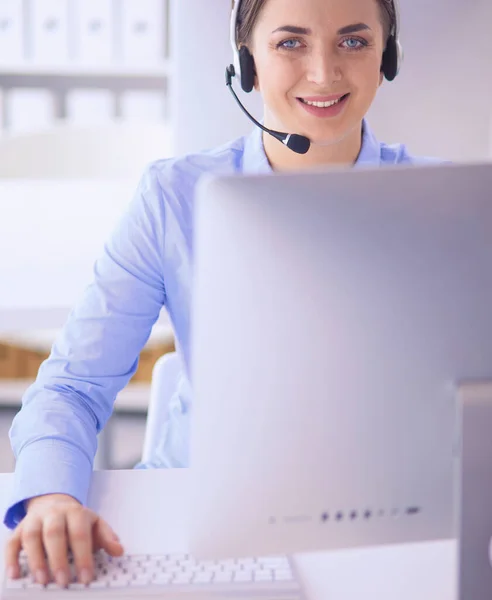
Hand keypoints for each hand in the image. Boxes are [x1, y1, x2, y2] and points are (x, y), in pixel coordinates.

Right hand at [5, 493, 123, 586]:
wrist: (54, 502)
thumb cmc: (76, 519)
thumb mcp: (95, 523)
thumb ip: (107, 537)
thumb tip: (119, 551)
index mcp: (75, 512)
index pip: (79, 534)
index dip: (83, 556)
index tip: (86, 577)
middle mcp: (53, 514)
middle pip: (54, 533)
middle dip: (58, 558)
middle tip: (64, 582)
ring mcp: (34, 520)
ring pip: (32, 536)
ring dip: (36, 559)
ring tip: (43, 580)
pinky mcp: (19, 529)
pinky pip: (11, 542)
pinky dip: (12, 558)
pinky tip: (15, 574)